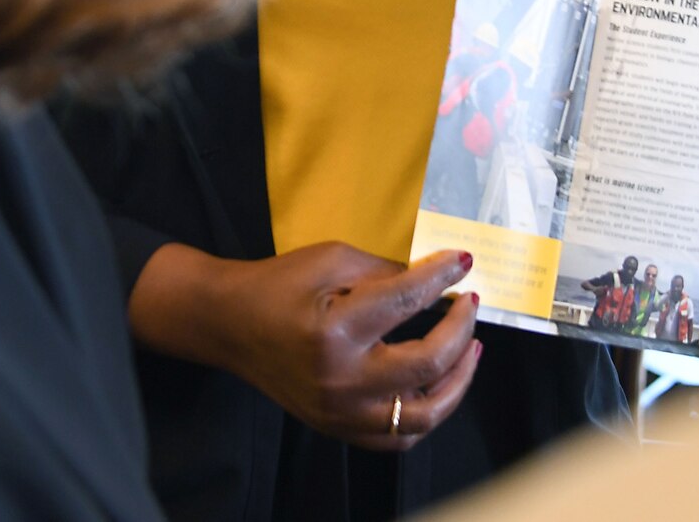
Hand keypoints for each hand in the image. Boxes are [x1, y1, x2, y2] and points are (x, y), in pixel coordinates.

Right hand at [132, 241, 480, 449]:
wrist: (229, 324)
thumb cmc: (278, 285)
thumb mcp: (331, 260)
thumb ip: (386, 271)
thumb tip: (437, 277)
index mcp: (335, 329)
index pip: (407, 301)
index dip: (442, 276)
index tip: (463, 261)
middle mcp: (340, 379)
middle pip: (427, 364)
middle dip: (461, 329)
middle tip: (469, 303)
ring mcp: (339, 412)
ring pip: (423, 416)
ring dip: (457, 381)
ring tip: (469, 349)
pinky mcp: (337, 427)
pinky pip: (398, 437)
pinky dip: (427, 413)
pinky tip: (438, 383)